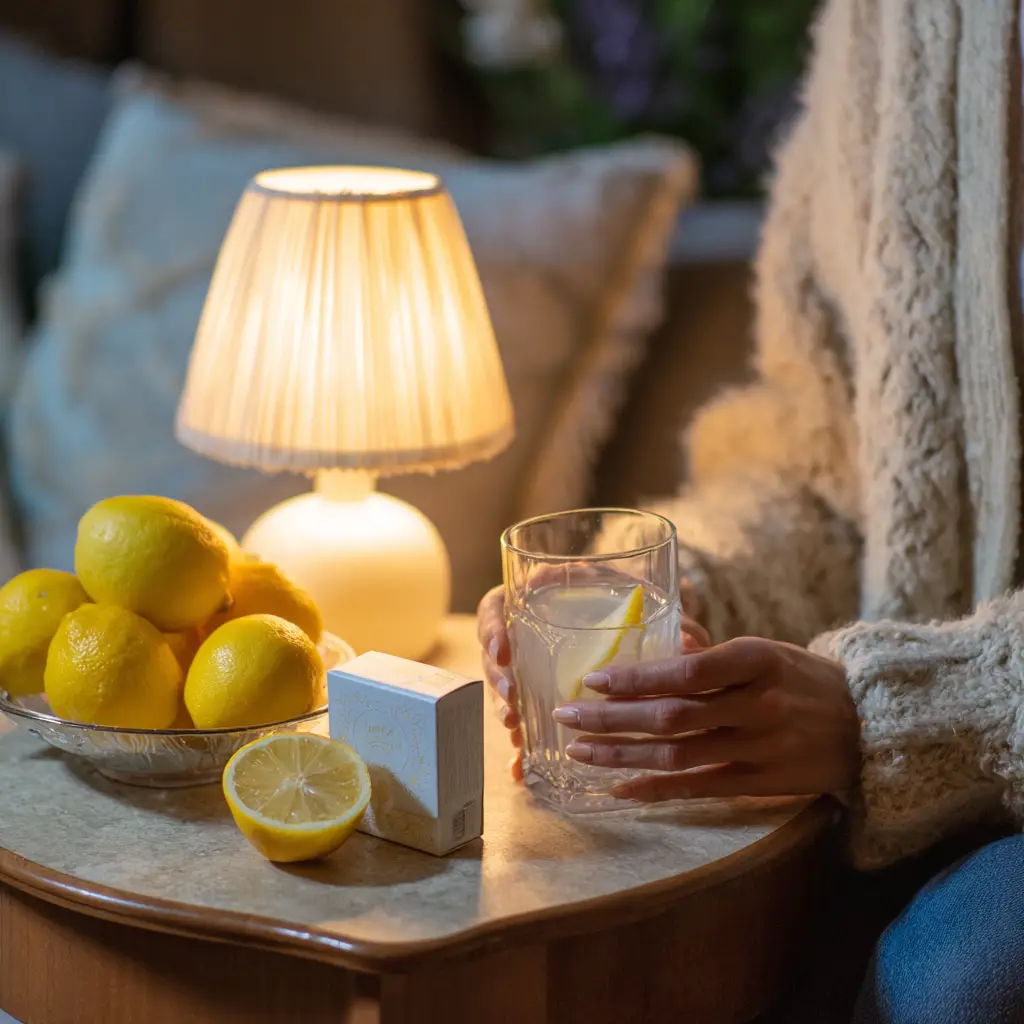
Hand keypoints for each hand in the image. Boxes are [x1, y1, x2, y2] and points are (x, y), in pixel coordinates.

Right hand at [476, 579, 710, 779]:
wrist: (623, 622)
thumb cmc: (629, 607)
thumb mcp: (642, 606)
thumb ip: (667, 621)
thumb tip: (693, 642)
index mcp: (536, 599)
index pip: (498, 609)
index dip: (494, 629)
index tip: (503, 648)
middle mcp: (522, 629)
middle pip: (494, 653)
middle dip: (498, 677)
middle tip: (511, 696)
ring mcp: (524, 664)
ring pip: (504, 687)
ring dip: (505, 707)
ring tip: (514, 726)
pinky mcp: (532, 697)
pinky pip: (520, 719)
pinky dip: (518, 744)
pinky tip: (517, 769)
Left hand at [553, 637, 859, 800]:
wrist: (869, 725)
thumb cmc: (803, 679)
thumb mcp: (766, 650)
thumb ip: (711, 654)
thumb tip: (655, 654)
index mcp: (757, 660)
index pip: (687, 672)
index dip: (636, 678)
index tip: (593, 680)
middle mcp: (758, 705)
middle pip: (672, 716)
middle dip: (612, 718)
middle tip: (565, 716)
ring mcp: (761, 747)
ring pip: (678, 755)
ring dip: (623, 755)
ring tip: (578, 751)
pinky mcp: (763, 782)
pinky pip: (700, 788)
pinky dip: (656, 789)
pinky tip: (619, 788)